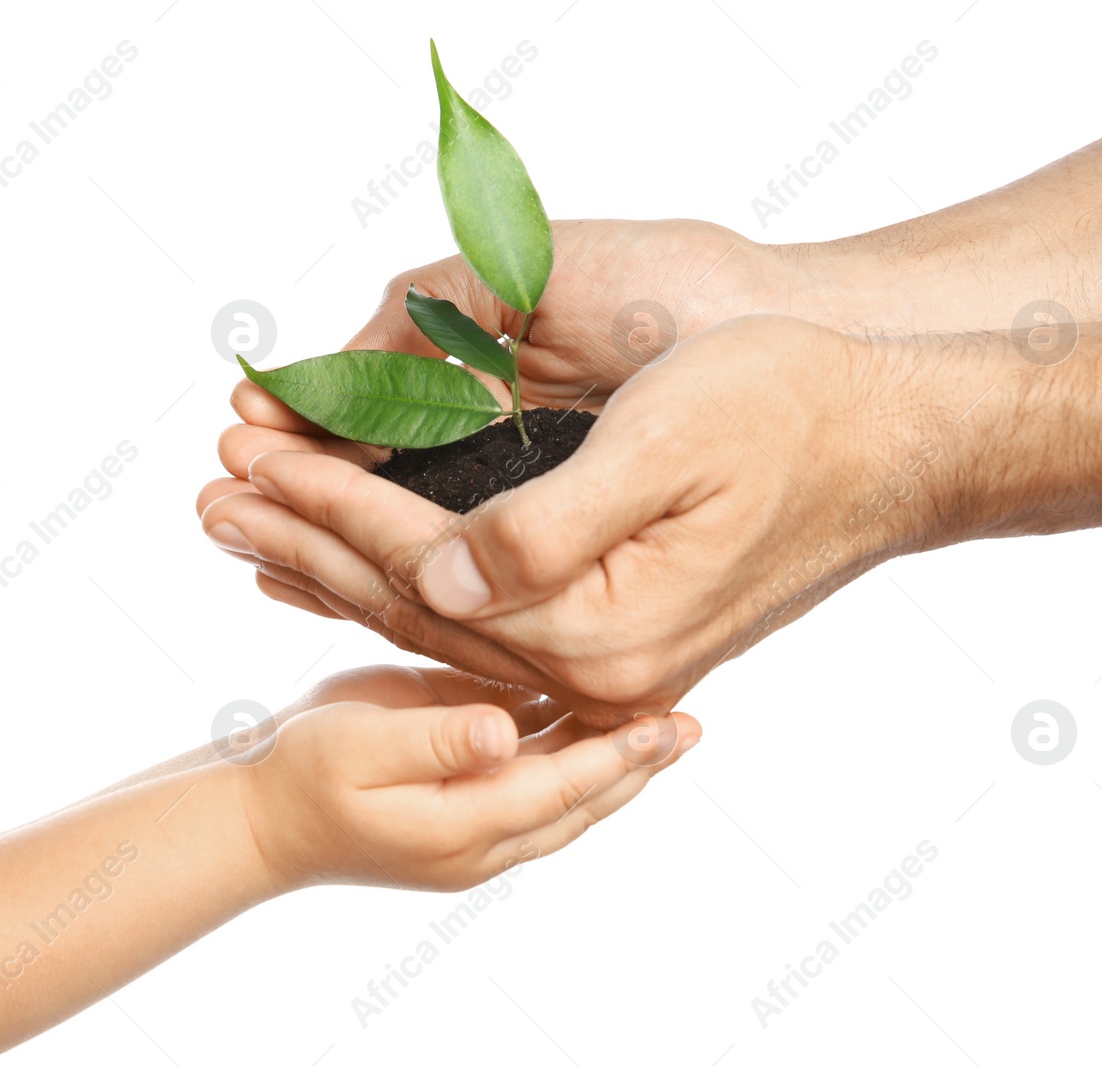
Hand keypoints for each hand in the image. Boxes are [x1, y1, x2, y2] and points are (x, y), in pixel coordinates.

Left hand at [199, 219, 789, 628]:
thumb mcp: (666, 447)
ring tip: (251, 530)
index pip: (421, 565)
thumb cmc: (789, 414)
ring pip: (434, 618)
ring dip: (336, 567)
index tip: (247, 452)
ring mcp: (604, 662)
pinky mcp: (613, 635)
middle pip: (410, 606)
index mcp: (598, 626)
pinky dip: (401, 585)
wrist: (892, 444)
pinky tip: (351, 569)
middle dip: (305, 541)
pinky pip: (478, 619)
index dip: (327, 502)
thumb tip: (431, 574)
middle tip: (209, 496)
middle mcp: (594, 666)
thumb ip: (542, 529)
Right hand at [236, 667, 700, 892]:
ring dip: (613, 760)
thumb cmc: (300, 775)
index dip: (620, 755)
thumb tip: (508, 732)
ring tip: (663, 720)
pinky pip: (532, 780)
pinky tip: (590, 713)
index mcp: (462, 827)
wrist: (258, 814)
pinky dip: (569, 750)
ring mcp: (473, 828)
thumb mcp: (358, 748)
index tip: (671, 723)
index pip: (564, 789)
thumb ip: (436, 740)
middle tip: (692, 722)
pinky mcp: (460, 804)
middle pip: (581, 801)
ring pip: (563, 793)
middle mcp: (481, 838)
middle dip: (637, 763)